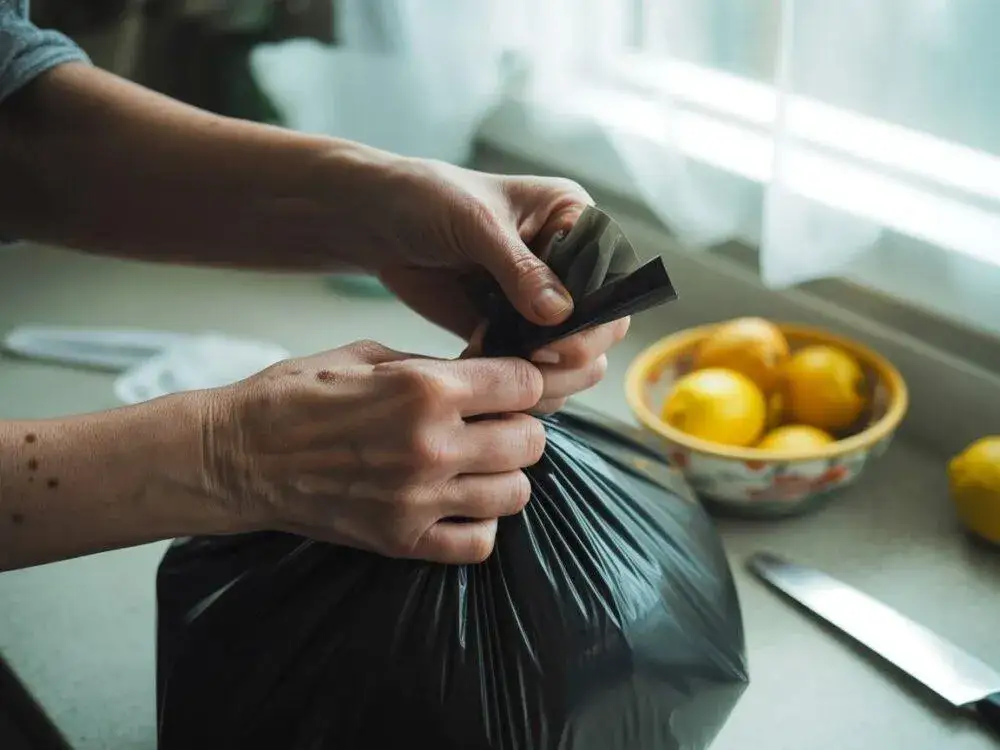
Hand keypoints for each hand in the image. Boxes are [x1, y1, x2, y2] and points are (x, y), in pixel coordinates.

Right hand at [202, 340, 545, 563]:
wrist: (236, 457)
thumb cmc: (295, 396)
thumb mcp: (367, 356)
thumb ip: (433, 367)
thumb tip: (486, 374)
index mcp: (424, 388)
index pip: (524, 386)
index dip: (520, 382)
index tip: (506, 386)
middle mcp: (431, 445)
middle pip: (530, 442)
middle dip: (518, 427)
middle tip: (491, 425)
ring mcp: (419, 499)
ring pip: (515, 494)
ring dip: (502, 476)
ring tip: (474, 465)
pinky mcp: (402, 540)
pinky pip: (479, 543)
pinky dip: (479, 524)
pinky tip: (456, 504)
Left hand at [371, 159, 628, 410]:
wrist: (377, 221)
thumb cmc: (428, 198)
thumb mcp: (476, 223)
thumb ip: (519, 268)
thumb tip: (560, 313)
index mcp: (574, 220)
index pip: (612, 277)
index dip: (597, 317)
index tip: (559, 343)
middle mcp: (568, 264)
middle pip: (602, 327)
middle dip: (574, 355)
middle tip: (531, 364)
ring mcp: (540, 302)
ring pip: (573, 359)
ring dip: (545, 377)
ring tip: (504, 376)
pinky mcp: (510, 331)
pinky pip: (530, 370)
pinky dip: (513, 383)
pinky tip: (479, 373)